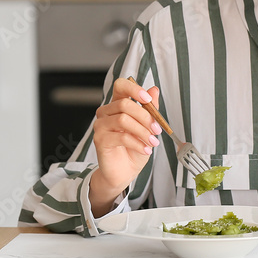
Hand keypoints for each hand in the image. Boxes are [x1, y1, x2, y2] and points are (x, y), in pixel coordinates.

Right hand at [88, 78, 161, 213]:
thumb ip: (150, 109)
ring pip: (123, 120)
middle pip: (124, 104)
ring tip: (153, 142)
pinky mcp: (100, 140)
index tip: (148, 99)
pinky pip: (121, 137)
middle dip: (145, 116)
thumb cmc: (135, 148)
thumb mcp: (148, 127)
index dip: (134, 89)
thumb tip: (154, 90)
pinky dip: (137, 143)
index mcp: (117, 105)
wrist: (125, 171)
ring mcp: (101, 126)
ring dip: (143, 131)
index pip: (121, 86)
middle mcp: (106, 112)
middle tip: (157, 129)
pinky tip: (145, 150)